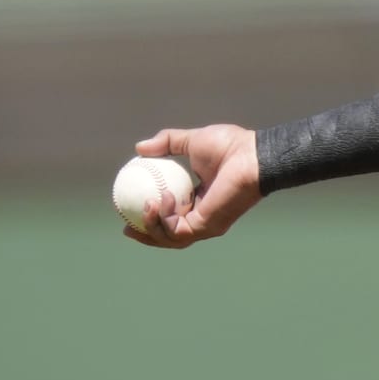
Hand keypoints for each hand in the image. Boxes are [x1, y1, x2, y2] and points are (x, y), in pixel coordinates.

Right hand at [125, 124, 261, 249]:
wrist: (252, 155)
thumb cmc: (230, 146)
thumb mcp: (192, 141)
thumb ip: (167, 143)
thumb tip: (140, 148)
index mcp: (200, 199)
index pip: (172, 216)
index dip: (150, 216)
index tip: (128, 209)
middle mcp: (203, 215)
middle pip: (169, 236)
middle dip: (146, 235)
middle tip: (126, 227)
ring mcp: (206, 224)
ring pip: (170, 238)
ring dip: (151, 227)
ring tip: (144, 206)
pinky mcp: (207, 227)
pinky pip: (177, 230)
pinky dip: (164, 218)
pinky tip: (159, 199)